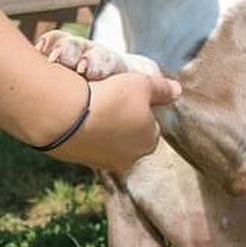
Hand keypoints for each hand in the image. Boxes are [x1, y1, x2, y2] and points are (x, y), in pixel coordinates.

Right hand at [47, 71, 180, 173]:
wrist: (67, 116)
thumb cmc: (111, 99)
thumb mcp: (142, 84)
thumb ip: (162, 88)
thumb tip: (177, 90)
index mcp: (149, 142)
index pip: (151, 125)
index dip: (141, 108)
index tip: (128, 96)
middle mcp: (129, 158)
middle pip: (130, 136)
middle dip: (122, 122)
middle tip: (109, 100)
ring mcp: (102, 162)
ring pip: (106, 141)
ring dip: (102, 128)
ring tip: (91, 107)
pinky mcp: (79, 161)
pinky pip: (86, 144)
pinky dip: (84, 133)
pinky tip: (76, 117)